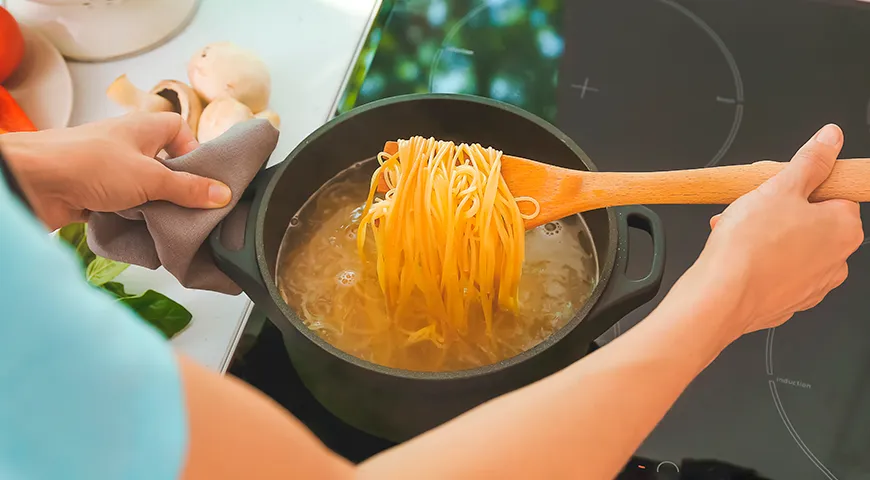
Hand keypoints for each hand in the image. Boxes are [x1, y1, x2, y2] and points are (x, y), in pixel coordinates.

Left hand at [0, 112, 231, 229]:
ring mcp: (110, 171)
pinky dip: (133, 221)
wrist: (32, 181)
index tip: (205, 177)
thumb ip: (188, 188)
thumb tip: (223, 194)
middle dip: (177, 188)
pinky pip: (125, 209)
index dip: (194, 150)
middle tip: (193, 208)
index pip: (180, 130)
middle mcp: (128, 146)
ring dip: (155, 208)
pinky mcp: (94, 196)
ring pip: (145, 190)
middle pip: (165, 165)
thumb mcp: (150, 177)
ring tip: (171, 225)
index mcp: (144, 128)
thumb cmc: (89, 164)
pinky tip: (143, 234)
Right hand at [702, 124, 863, 335]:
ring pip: (792, 248)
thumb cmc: (750, 246)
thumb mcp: (780, 187)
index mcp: (844, 228)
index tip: (780, 189)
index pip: (834, 194)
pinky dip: (761, 262)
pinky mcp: (790, 302)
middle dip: (780, 213)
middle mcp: (838, 260)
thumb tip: (830, 139)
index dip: (802, 187)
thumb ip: (810, 161)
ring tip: (738, 233)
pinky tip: (739, 255)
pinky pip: (778, 273)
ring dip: (767, 237)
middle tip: (753, 209)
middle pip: (812, 222)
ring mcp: (814, 285)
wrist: (722, 296)